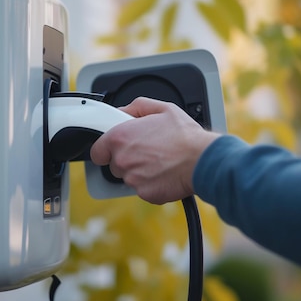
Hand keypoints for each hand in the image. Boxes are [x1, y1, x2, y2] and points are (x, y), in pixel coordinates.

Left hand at [90, 97, 219, 203]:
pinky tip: (163, 173)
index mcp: (121, 137)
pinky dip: (150, 183)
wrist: (202, 160)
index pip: (97, 150)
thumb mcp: (162, 108)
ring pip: (128, 178)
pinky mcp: (144, 193)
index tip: (113, 149)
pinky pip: (142, 189)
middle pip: (113, 164)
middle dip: (126, 159)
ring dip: (138, 171)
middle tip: (146, 151)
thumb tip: (123, 111)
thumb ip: (136, 107)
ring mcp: (132, 179)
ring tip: (158, 161)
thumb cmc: (185, 135)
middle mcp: (122, 159)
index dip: (106, 149)